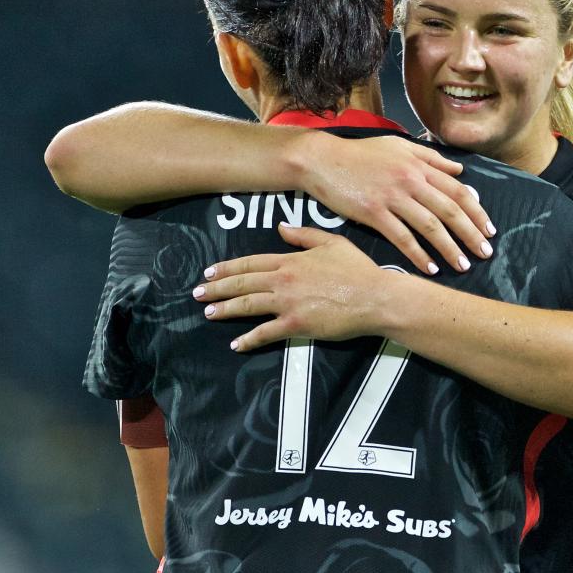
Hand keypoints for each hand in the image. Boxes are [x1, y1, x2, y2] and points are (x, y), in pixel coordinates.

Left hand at [193, 223, 393, 350]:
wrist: (375, 297)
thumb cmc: (358, 270)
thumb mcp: (332, 242)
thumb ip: (304, 235)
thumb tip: (280, 228)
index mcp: (290, 260)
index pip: (250, 263)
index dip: (227, 268)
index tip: (209, 273)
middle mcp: (284, 280)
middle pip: (242, 283)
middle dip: (216, 289)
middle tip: (197, 294)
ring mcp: (288, 303)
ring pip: (248, 305)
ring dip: (225, 309)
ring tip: (208, 313)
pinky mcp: (296, 325)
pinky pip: (266, 332)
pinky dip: (249, 339)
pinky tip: (236, 344)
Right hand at [298, 133, 494, 274]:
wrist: (323, 160)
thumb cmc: (360, 154)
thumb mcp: (399, 147)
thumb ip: (431, 158)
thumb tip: (460, 171)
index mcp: (419, 166)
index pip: (457, 191)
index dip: (477, 212)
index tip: (489, 230)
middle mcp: (410, 180)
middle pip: (449, 210)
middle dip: (471, 234)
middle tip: (485, 253)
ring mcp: (392, 197)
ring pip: (429, 226)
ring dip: (449, 248)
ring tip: (463, 265)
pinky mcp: (373, 212)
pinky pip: (401, 237)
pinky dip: (417, 254)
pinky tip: (429, 268)